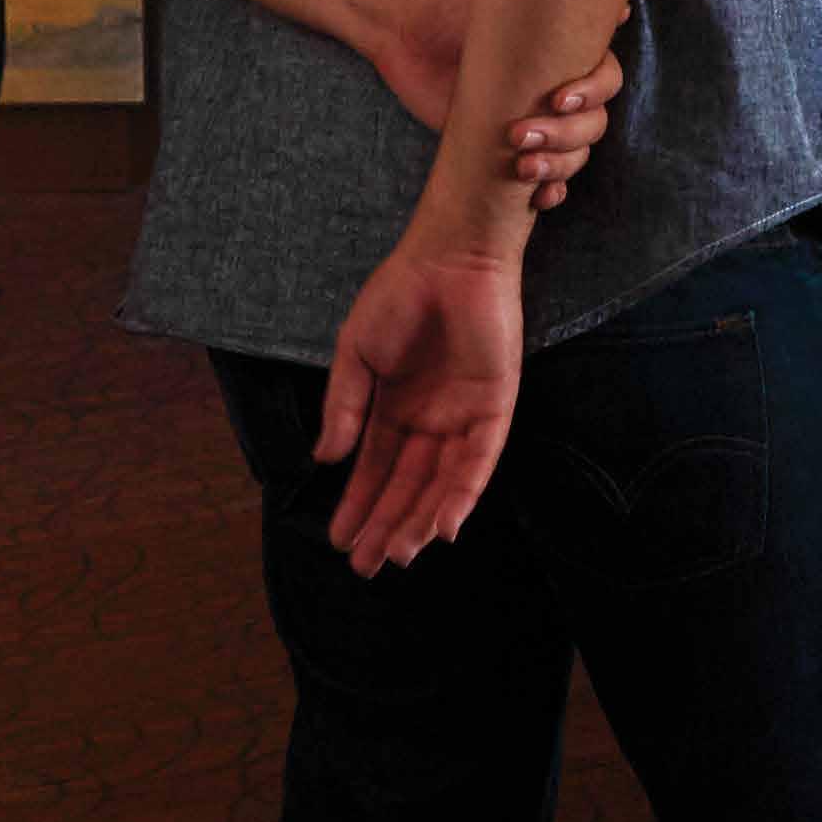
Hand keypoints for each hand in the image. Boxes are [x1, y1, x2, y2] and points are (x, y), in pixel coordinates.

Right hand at [318, 243, 523, 574]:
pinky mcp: (495, 403)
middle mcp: (431, 415)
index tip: (338, 541)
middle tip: (364, 566)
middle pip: (408, 483)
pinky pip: (480, 458)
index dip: (358, 505)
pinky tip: (444, 526)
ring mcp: (464, 411)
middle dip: (386, 524)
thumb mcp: (356, 354)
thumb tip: (325, 461)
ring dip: (420, 519)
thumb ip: (344, 407)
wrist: (449, 255)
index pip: (375, 468)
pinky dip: (463, 493)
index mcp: (395, 404)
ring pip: (442, 481)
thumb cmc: (400, 294)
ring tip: (396, 555)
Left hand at [372, 0, 627, 206]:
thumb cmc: (457, 2)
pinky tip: (540, 196)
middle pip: (593, 125)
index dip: (592, 94)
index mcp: (568, 55)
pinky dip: (551, 190)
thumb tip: (624, 11)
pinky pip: (547, 179)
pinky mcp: (508, 148)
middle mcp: (559, 90)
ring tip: (521, 168)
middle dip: (564, 136)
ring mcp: (537, 121)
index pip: (606, 81)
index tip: (558, 101)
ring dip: (559, 166)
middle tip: (518, 136)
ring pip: (575, 155)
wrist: (409, 30)